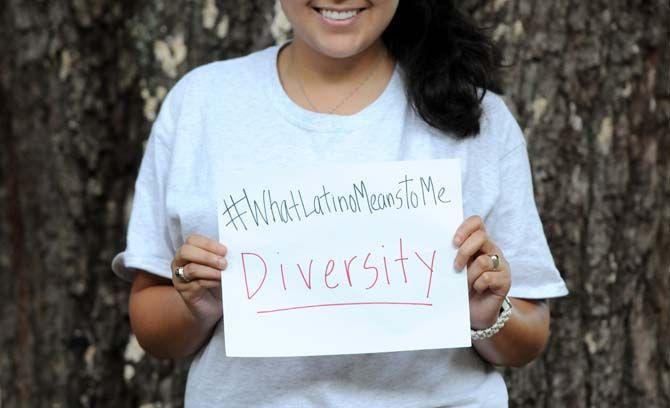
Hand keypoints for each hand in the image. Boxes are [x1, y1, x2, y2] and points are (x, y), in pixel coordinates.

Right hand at [171, 234, 227, 324]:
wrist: (213, 304)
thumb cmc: (216, 279)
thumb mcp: (219, 264)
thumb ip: (220, 255)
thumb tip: (231, 250)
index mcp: (189, 250)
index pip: (193, 240)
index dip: (209, 244)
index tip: (225, 251)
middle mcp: (180, 262)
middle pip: (186, 251)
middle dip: (207, 256)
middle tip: (223, 263)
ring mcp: (180, 277)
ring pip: (191, 269)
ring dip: (210, 270)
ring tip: (223, 273)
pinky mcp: (184, 291)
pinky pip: (196, 284)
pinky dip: (210, 281)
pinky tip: (218, 282)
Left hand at [453, 215, 511, 329]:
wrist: (474, 312)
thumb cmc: (461, 287)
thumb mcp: (454, 267)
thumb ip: (451, 254)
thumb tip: (435, 243)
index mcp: (478, 243)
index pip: (476, 222)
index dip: (465, 228)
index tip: (453, 242)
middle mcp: (491, 250)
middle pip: (481, 237)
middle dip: (464, 252)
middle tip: (455, 266)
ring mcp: (500, 265)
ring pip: (484, 260)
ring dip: (469, 274)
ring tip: (465, 284)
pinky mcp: (505, 280)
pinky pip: (488, 277)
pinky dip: (478, 284)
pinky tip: (477, 289)